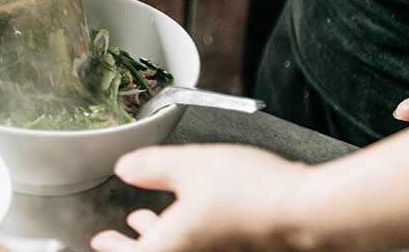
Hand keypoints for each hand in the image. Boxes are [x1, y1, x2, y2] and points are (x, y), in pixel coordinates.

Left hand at [90, 144, 306, 251]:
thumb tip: (127, 167)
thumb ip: (151, 167)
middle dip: (133, 243)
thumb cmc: (250, 194)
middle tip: (116, 237)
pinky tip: (191, 210)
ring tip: (148, 220)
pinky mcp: (239, 246)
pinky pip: (200, 244)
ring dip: (159, 234)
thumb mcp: (188, 165)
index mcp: (173, 248)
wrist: (306, 211)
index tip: (102, 240)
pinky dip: (186, 231)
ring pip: (178, 248)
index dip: (115, 247)